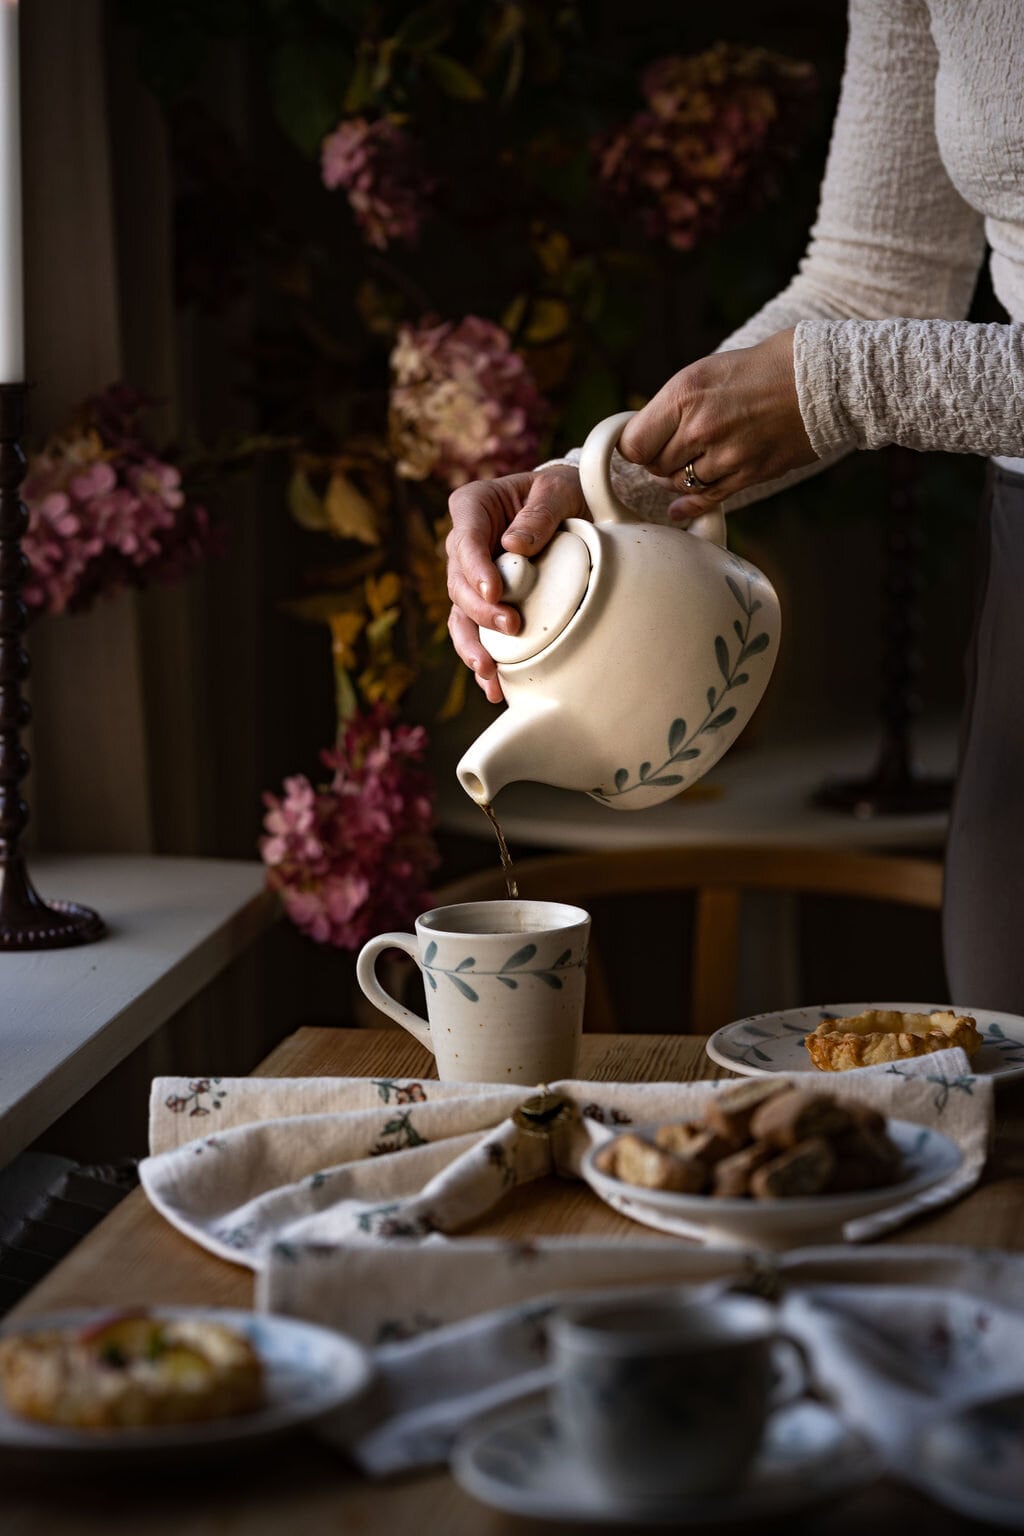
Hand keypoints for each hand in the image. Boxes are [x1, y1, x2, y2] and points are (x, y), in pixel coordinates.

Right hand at [446, 465, 584, 702]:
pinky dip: (484, 657)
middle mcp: (464, 543)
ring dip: (473, 645)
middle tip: (510, 627)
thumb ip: (539, 514)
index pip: (465, 540)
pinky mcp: (485, 600)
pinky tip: (494, 684)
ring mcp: (472, 575)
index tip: (494, 592)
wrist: (572, 506)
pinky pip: (477, 631)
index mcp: (472, 507)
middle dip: (480, 612)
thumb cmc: (561, 491)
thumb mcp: (557, 490)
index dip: (475, 569)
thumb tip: (513, 547)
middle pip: (458, 583)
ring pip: (460, 615)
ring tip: (489, 671)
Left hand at [617, 329, 815, 516]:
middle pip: (655, 467)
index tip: (641, 445)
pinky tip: (681, 507)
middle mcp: (701, 426)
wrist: (822, 377)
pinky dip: (691, 504)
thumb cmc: (762, 368)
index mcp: (685, 394)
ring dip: (678, 478)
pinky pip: (707, 499)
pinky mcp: (749, 475)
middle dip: (658, 461)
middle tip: (672, 449)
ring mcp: (726, 454)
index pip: (634, 443)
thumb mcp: (706, 371)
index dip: (634, 447)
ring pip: (678, 485)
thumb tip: (643, 439)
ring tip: (692, 460)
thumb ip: (673, 406)